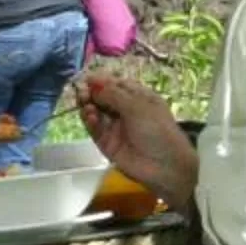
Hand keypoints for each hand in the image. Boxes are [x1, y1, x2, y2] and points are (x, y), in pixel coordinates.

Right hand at [78, 73, 197, 207]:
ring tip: (84, 103)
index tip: (88, 78)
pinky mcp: (106, 143)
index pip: (117, 85)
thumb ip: (114, 95)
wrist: (163, 165)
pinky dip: (90, 121)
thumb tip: (93, 84)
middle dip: (92, 93)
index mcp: (138, 97)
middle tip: (82, 92)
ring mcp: (115, 127)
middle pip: (103, 98)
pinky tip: (89, 116)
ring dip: (89, 106)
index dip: (103, 81)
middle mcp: (125, 110)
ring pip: (97, 113)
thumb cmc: (157, 130)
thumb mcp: (138, 106)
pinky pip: (95, 129)